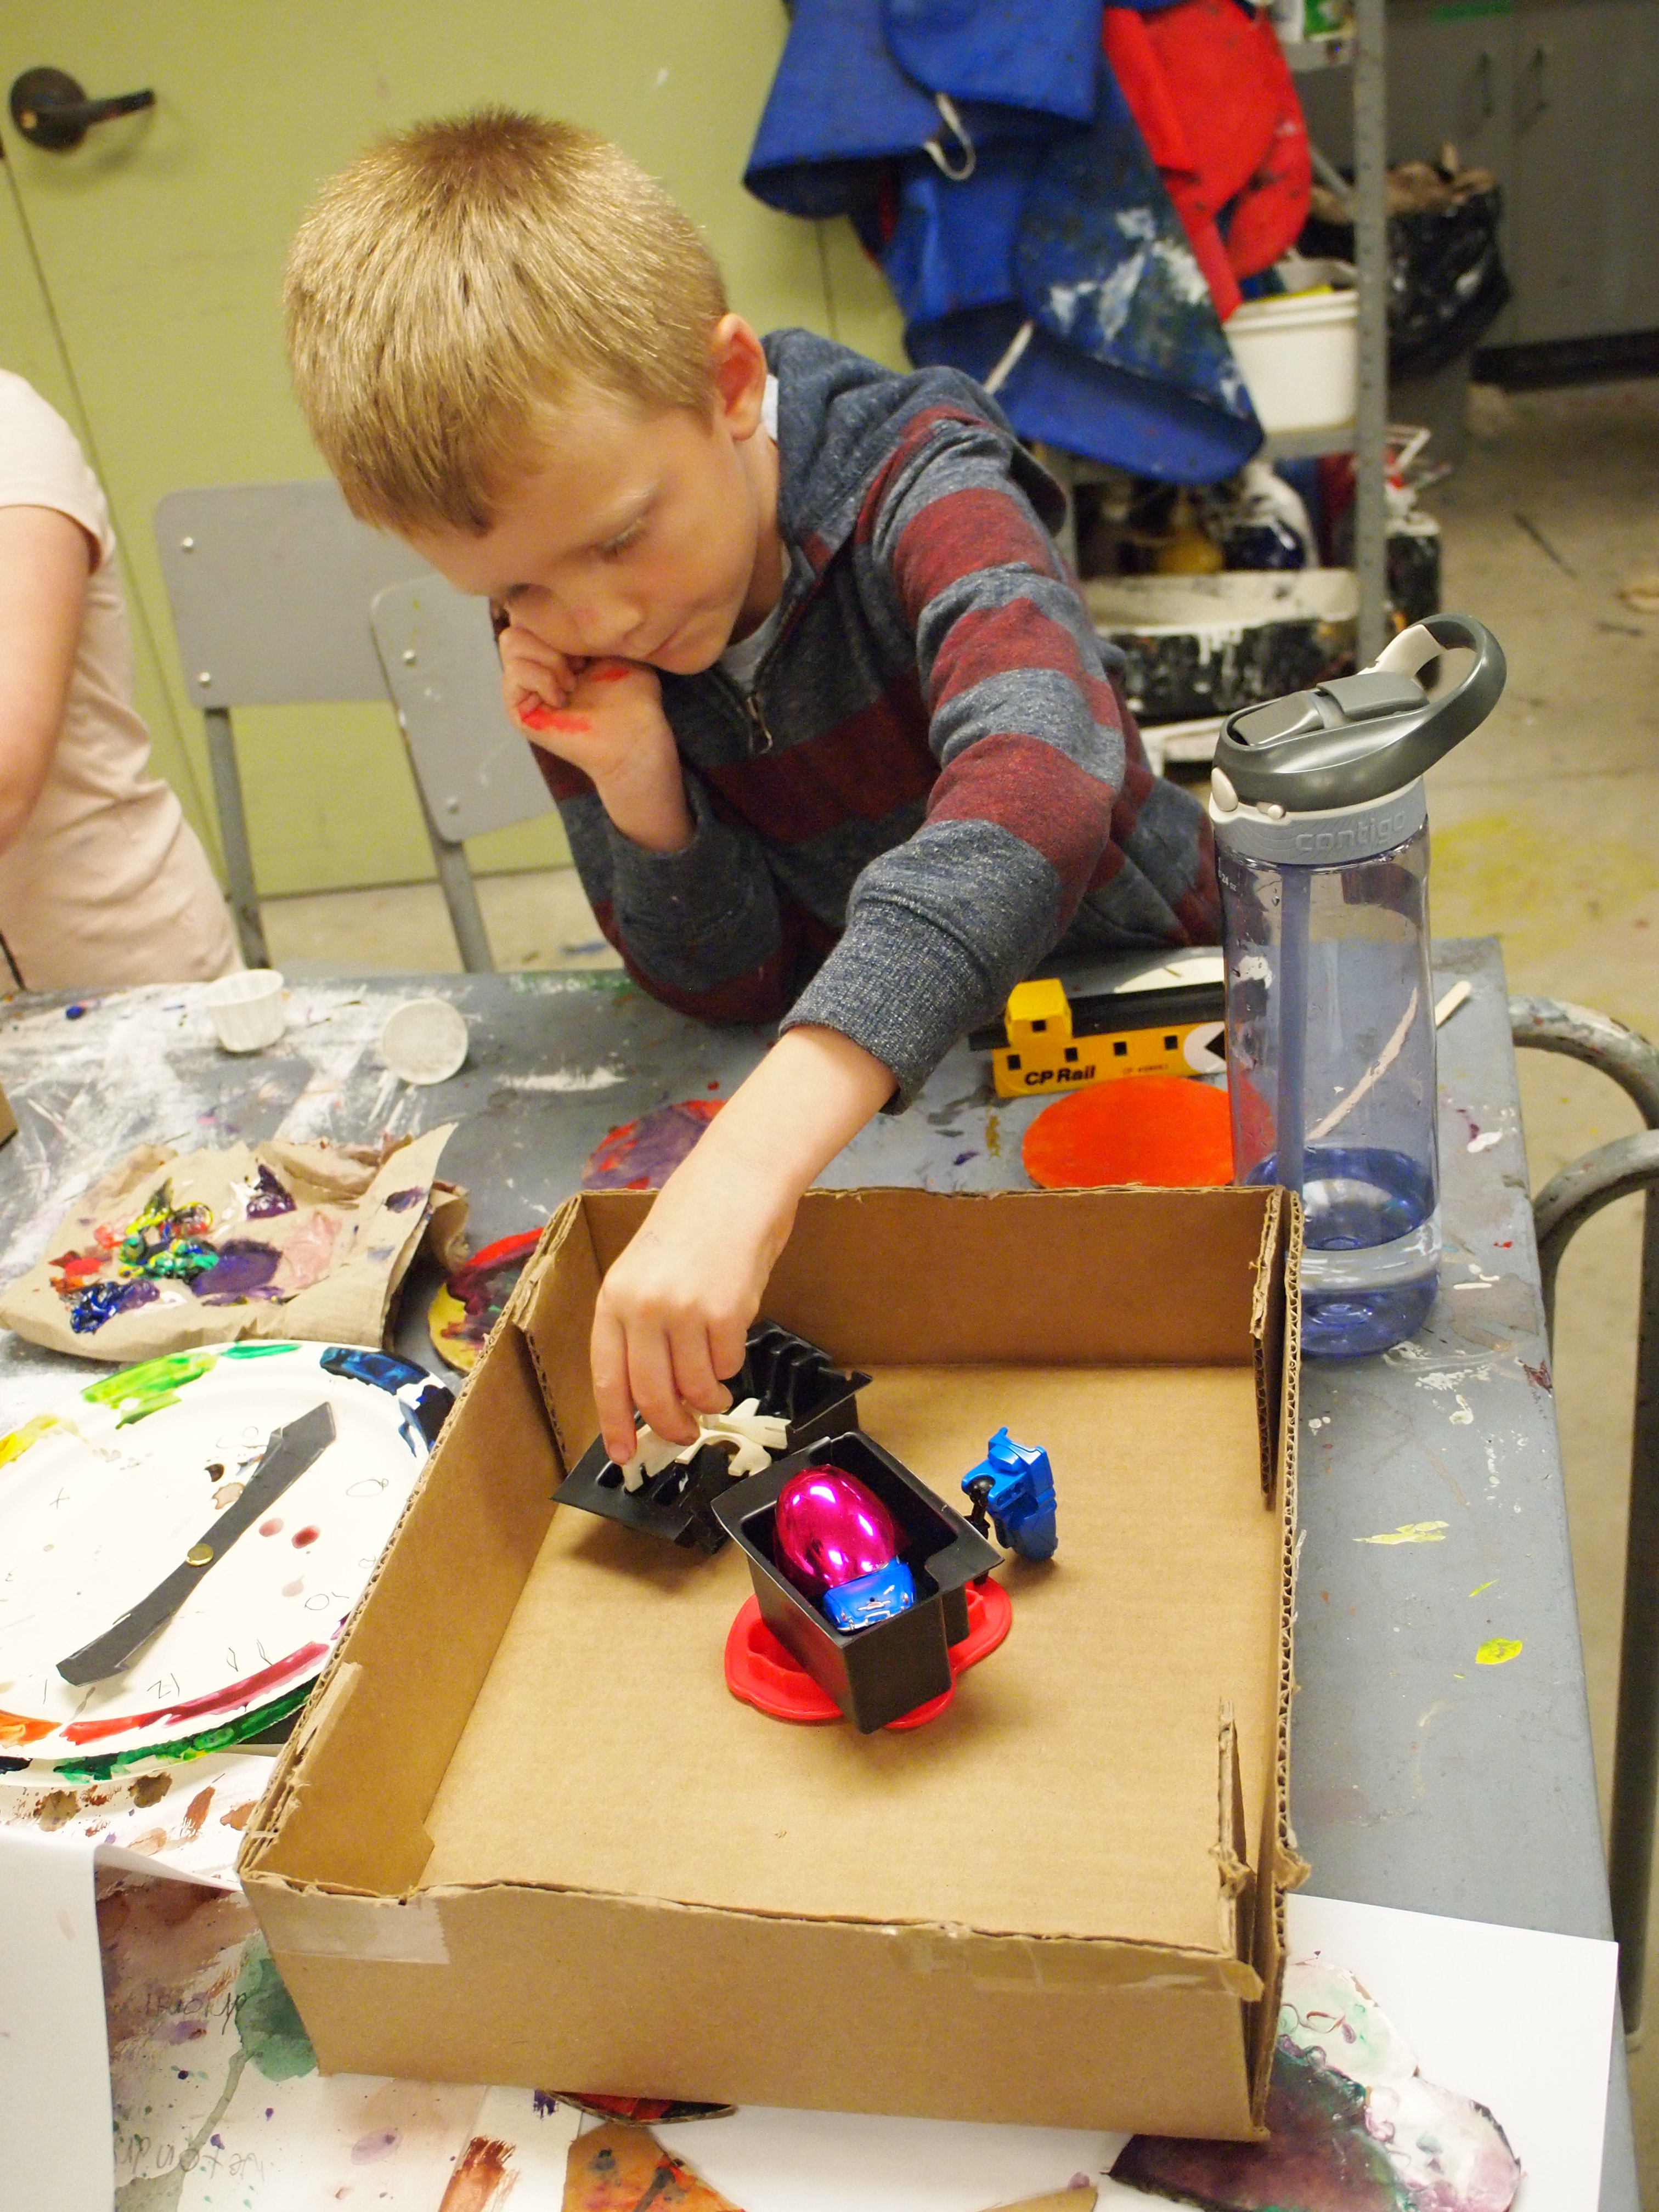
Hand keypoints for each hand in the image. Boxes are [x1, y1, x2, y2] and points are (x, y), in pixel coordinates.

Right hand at [497, 624, 692, 853]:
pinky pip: (514, 673)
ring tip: (574, 682)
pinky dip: (542, 679)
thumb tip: (559, 601)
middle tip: (581, 665)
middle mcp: (535, 663)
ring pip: (511, 642)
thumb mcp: (615, 643)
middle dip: (552, 637)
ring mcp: (524, 686)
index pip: (531, 609)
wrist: (636, 736)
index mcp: (554, 646)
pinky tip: (564, 696)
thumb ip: (586, 619)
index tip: (589, 640)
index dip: (556, 616)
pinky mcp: (518, 709)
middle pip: (518, 621)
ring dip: (549, 659)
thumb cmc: (634, 695)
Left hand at [588, 1028, 897, 1463]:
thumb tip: (650, 1389)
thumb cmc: (694, 1224)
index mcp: (614, 1297)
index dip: (616, 1422)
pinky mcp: (725, 1311)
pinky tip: (732, 1343)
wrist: (736, 1182)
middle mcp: (642, 1307)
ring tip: (717, 1389)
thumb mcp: (647, 1271)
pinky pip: (727, 1363)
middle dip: (672, 1426)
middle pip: (652, 1394)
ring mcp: (683, 1310)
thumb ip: (641, 1325)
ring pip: (694, 1387)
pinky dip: (732, 1365)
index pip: (608, 1377)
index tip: (624, 1454)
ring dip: (709, 1399)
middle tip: (685, 1436)